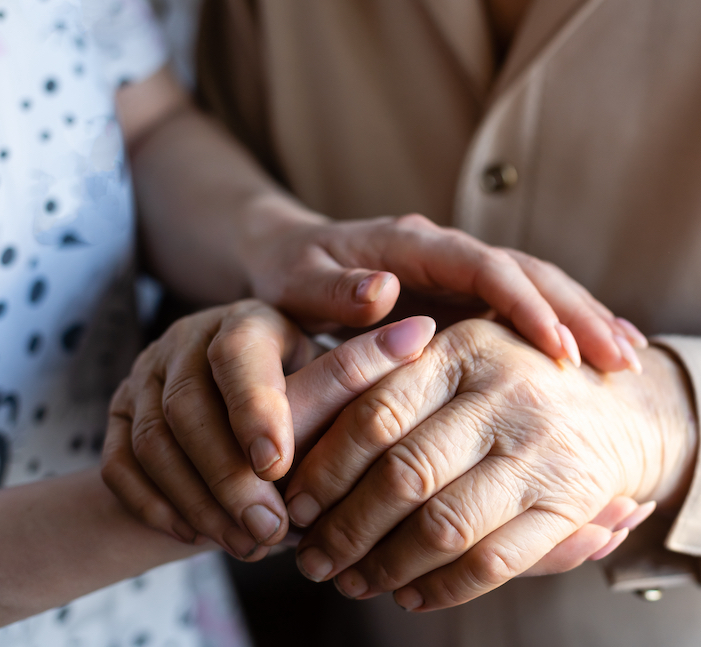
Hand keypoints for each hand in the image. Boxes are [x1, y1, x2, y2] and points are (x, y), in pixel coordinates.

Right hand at [101, 300, 436, 559]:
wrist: (244, 430)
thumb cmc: (311, 402)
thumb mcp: (339, 378)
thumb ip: (369, 362)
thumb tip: (420, 332)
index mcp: (250, 321)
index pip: (239, 354)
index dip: (255, 409)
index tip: (280, 465)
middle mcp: (191, 339)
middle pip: (188, 405)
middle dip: (228, 474)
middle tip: (272, 528)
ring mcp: (147, 375)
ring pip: (153, 440)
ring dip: (199, 498)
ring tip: (248, 541)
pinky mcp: (117, 415)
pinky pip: (120, 465)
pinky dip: (158, 505)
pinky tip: (199, 536)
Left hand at [238, 199, 646, 371]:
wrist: (292, 255)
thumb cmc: (291, 273)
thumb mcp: (297, 281)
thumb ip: (333, 289)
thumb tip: (381, 291)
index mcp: (415, 245)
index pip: (485, 267)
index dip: (526, 304)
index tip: (560, 348)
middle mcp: (451, 252)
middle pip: (531, 273)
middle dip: (578, 313)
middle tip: (622, 359)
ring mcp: (467, 273)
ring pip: (542, 288)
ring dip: (586, 320)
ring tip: (630, 360)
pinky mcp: (473, 298)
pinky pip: (531, 308)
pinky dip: (569, 331)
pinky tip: (604, 359)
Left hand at [284, 319, 696, 609]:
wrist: (629, 407)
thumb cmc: (519, 380)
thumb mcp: (464, 354)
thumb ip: (398, 377)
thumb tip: (303, 440)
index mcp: (466, 347)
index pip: (375, 412)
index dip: (324, 467)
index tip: (295, 502)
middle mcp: (505, 393)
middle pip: (403, 474)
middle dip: (345, 528)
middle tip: (312, 557)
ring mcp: (541, 449)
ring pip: (444, 525)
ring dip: (386, 566)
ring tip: (353, 581)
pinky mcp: (570, 502)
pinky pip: (493, 561)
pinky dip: (443, 589)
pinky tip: (411, 595)